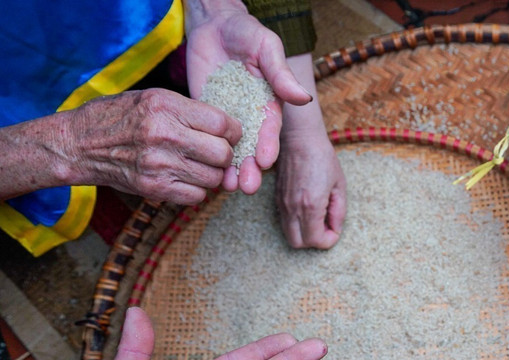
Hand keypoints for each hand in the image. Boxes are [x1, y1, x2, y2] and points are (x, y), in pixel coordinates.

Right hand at [65, 89, 240, 203]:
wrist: (79, 144)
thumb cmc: (118, 117)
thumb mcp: (152, 98)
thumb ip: (188, 110)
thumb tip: (227, 126)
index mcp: (166, 107)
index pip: (222, 124)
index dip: (233, 132)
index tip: (230, 135)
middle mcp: (164, 134)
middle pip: (222, 154)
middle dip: (225, 155)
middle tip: (217, 153)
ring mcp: (158, 164)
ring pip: (214, 178)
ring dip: (212, 175)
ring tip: (199, 166)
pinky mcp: (154, 188)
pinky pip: (197, 196)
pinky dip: (197, 190)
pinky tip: (186, 179)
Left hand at [183, 0, 312, 193]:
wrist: (215, 23)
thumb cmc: (247, 32)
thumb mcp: (267, 48)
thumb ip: (281, 74)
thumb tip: (303, 98)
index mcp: (269, 103)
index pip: (269, 130)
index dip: (267, 146)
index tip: (264, 161)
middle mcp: (250, 116)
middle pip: (251, 147)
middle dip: (250, 168)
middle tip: (247, 187)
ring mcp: (227, 117)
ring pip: (229, 148)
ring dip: (229, 169)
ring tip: (227, 186)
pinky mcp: (206, 114)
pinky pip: (206, 137)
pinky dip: (207, 153)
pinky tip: (206, 169)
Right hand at [276, 54, 346, 248]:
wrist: (299, 137)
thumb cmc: (323, 157)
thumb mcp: (339, 184)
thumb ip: (338, 211)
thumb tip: (334, 229)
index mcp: (311, 205)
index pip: (316, 241)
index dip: (329, 240)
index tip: (335, 228)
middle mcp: (293, 208)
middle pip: (299, 244)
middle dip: (314, 240)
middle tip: (325, 226)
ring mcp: (282, 203)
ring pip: (290, 234)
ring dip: (305, 232)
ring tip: (318, 217)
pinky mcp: (277, 198)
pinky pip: (284, 221)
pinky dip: (297, 223)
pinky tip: (307, 209)